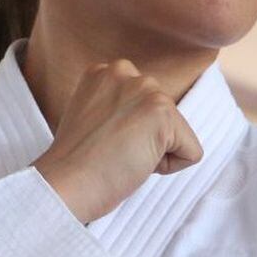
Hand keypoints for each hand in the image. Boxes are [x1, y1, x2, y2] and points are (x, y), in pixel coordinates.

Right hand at [32, 60, 202, 222]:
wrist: (65, 185)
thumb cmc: (76, 165)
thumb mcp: (94, 118)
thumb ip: (119, 109)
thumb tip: (145, 123)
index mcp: (104, 72)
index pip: (144, 105)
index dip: (129, 133)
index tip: (102, 143)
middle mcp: (125, 71)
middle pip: (164, 115)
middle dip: (146, 139)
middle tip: (112, 152)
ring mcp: (145, 89)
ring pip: (178, 133)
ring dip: (156, 153)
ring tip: (121, 157)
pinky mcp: (163, 113)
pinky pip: (191, 152)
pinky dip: (170, 168)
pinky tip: (135, 164)